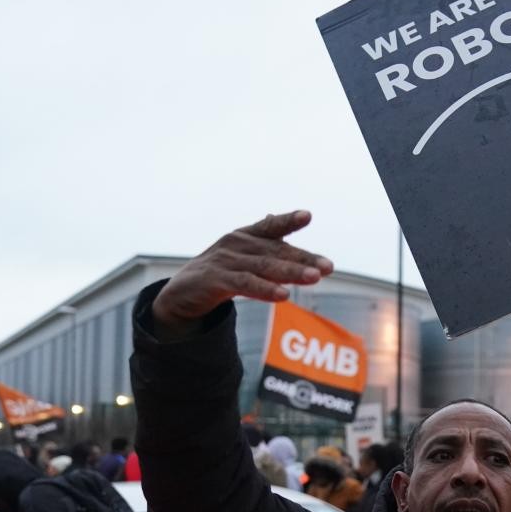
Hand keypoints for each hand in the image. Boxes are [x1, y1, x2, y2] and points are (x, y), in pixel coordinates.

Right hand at [152, 211, 332, 337]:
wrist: (181, 294)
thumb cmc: (219, 273)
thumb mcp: (243, 257)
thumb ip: (264, 245)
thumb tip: (278, 218)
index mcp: (244, 236)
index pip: (270, 226)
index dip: (288, 220)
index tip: (307, 216)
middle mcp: (236, 244)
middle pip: (276, 251)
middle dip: (304, 259)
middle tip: (328, 267)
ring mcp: (226, 261)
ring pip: (265, 267)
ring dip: (291, 272)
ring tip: (314, 278)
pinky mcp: (216, 280)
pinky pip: (245, 284)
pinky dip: (265, 289)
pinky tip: (284, 295)